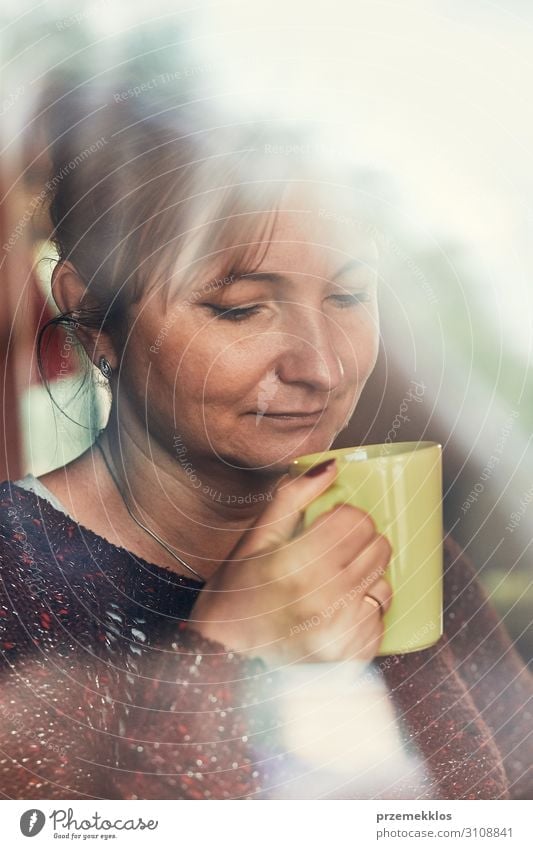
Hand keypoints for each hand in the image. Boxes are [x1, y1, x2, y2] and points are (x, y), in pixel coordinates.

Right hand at [189, 459, 392, 664]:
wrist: (222, 655)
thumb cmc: (236, 592)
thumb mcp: (255, 538)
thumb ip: (292, 497)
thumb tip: (331, 466)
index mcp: (296, 562)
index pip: (356, 522)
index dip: (348, 515)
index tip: (334, 521)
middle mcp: (321, 598)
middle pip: (377, 549)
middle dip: (362, 541)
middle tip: (337, 548)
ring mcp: (338, 630)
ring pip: (383, 582)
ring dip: (367, 575)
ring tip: (337, 580)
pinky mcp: (348, 654)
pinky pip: (379, 618)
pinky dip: (366, 609)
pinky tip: (340, 609)